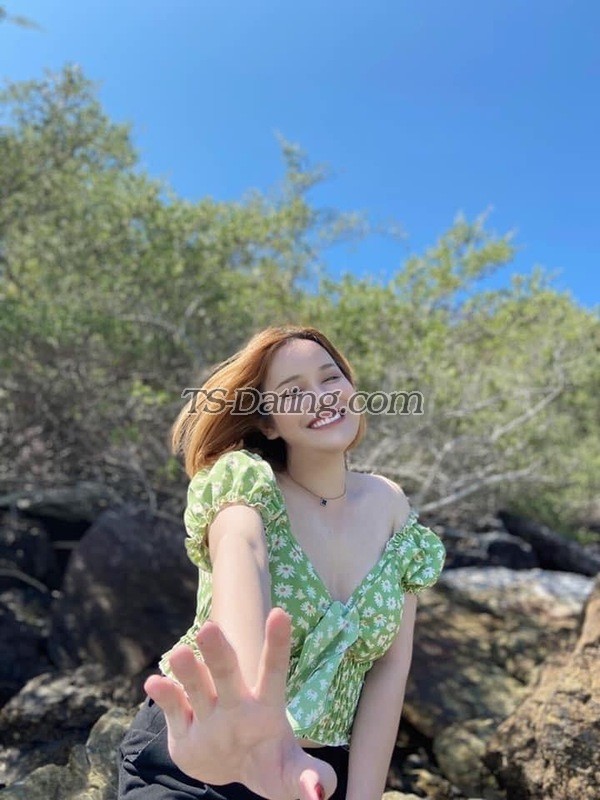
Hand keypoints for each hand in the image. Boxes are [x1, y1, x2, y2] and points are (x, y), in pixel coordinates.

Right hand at [144, 607, 337, 799]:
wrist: (232, 770)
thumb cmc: (269, 765)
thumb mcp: (289, 774)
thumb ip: (308, 777)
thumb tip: (319, 793)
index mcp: (266, 707)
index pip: (274, 672)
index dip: (277, 644)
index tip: (281, 613)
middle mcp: (235, 702)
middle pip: (227, 673)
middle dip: (218, 652)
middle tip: (209, 628)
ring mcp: (208, 712)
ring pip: (196, 686)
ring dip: (188, 671)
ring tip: (180, 653)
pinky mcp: (183, 727)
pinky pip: (172, 708)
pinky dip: (163, 695)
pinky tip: (154, 683)